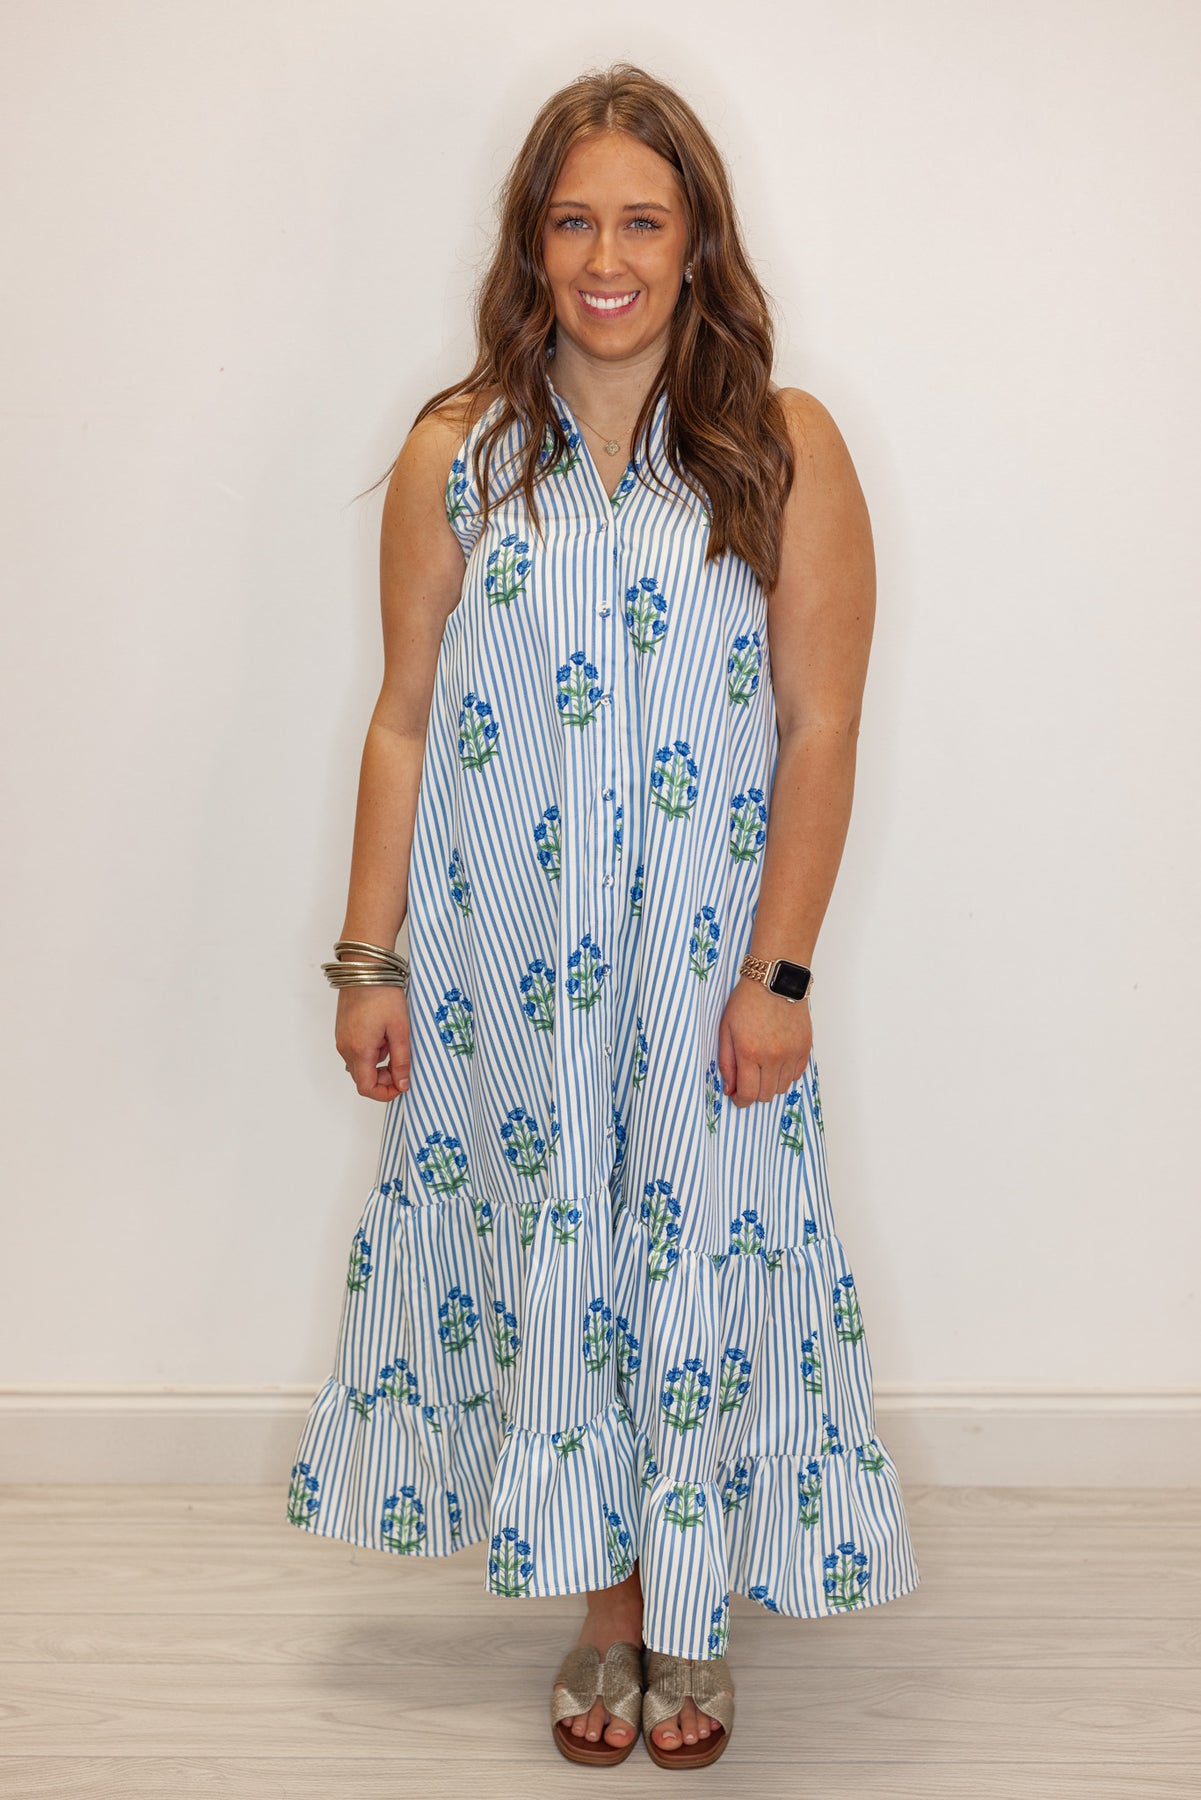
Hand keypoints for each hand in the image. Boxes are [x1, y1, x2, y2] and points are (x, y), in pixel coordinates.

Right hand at [334, 987, 410, 1101]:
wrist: (365, 967)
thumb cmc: (382, 994)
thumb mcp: (400, 1029)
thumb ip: (401, 1060)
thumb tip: (402, 1084)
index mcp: (359, 1050)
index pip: (367, 1088)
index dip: (385, 1093)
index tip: (402, 1085)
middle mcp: (345, 1048)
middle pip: (363, 1078)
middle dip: (384, 1077)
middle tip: (402, 1063)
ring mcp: (342, 1039)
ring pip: (360, 1065)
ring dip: (379, 1062)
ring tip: (393, 1040)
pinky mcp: (343, 1031)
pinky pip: (356, 1051)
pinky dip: (371, 1050)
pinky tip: (383, 1033)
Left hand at [717, 977, 812, 1107]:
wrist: (774, 980)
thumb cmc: (746, 1001)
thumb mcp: (725, 1030)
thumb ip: (726, 1062)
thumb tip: (730, 1089)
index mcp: (750, 1053)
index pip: (748, 1094)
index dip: (741, 1100)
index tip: (738, 1097)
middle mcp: (774, 1057)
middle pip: (767, 1095)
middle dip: (754, 1093)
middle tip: (748, 1080)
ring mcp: (792, 1053)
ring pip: (783, 1088)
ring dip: (771, 1083)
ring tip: (762, 1067)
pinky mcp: (805, 1048)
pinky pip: (796, 1075)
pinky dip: (786, 1073)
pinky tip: (777, 1060)